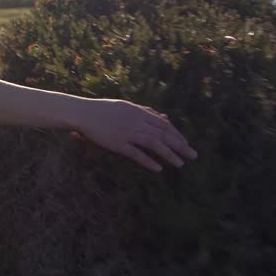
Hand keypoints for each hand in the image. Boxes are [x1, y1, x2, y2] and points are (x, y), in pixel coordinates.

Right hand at [69, 98, 197, 171]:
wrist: (82, 112)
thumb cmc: (103, 110)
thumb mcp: (127, 107)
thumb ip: (146, 112)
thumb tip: (164, 117)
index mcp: (139, 111)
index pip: (164, 124)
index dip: (177, 135)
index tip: (186, 144)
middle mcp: (136, 121)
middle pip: (163, 134)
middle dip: (180, 145)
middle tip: (193, 155)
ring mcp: (127, 132)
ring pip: (154, 144)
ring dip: (169, 154)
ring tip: (180, 164)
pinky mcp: (117, 143)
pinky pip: (136, 153)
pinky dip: (148, 161)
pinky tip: (158, 169)